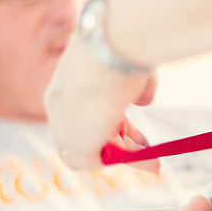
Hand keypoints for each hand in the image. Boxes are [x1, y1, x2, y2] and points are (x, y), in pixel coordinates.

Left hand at [45, 31, 156, 169]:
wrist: (109, 48)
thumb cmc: (119, 48)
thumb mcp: (126, 69)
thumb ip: (134, 88)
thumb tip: (143, 100)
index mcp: (65, 86)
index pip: (84, 114)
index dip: (110, 123)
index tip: (132, 128)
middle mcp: (58, 108)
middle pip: (86, 137)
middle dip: (119, 144)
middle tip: (146, 149)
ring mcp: (64, 129)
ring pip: (93, 153)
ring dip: (125, 156)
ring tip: (153, 161)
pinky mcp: (77, 146)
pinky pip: (100, 162)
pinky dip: (126, 162)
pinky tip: (147, 158)